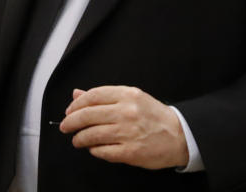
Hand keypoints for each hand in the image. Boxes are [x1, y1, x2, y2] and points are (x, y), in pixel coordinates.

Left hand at [59, 86, 188, 169]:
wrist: (180, 135)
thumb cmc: (155, 116)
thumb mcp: (133, 98)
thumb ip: (105, 96)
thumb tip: (77, 94)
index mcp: (128, 95)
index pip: (93, 96)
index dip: (76, 104)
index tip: (69, 110)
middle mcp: (127, 112)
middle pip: (88, 115)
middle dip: (71, 122)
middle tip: (65, 126)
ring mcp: (128, 132)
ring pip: (92, 135)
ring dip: (80, 138)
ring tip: (77, 140)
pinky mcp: (130, 152)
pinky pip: (102, 151)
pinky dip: (93, 150)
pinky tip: (93, 148)